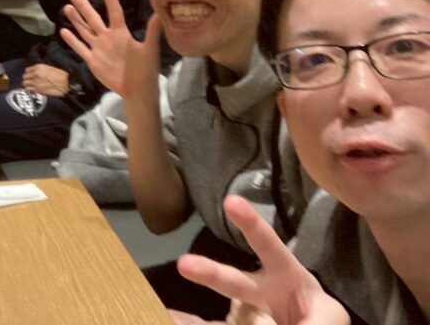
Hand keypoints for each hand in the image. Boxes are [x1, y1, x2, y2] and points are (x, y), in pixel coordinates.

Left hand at [21, 63, 68, 96]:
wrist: (66, 83)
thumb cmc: (60, 74)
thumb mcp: (49, 67)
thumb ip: (40, 70)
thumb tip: (35, 72)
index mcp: (38, 67)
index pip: (27, 70)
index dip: (29, 73)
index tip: (31, 75)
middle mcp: (35, 74)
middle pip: (24, 77)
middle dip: (27, 79)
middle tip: (30, 81)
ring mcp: (35, 83)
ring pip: (25, 84)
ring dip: (27, 85)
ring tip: (31, 86)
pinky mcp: (38, 90)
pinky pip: (29, 90)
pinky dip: (30, 90)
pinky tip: (33, 90)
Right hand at [59, 0, 162, 102]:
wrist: (137, 90)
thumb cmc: (146, 69)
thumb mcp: (150, 49)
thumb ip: (152, 32)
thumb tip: (158, 14)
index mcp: (121, 33)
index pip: (114, 13)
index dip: (110, 0)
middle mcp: (107, 38)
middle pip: (93, 19)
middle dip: (84, 6)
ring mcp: (99, 48)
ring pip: (84, 31)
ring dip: (76, 20)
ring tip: (67, 7)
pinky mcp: (93, 60)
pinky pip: (81, 48)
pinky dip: (72, 40)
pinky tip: (64, 31)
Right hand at [176, 196, 349, 324]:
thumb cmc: (320, 315)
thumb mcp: (330, 315)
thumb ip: (316, 320)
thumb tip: (280, 321)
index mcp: (285, 275)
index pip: (269, 246)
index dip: (251, 224)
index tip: (231, 202)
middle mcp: (261, 290)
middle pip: (233, 281)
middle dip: (210, 272)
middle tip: (184, 264)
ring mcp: (249, 314)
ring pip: (229, 308)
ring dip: (210, 302)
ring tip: (184, 298)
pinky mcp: (237, 322)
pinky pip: (224, 323)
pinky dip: (210, 322)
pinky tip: (186, 316)